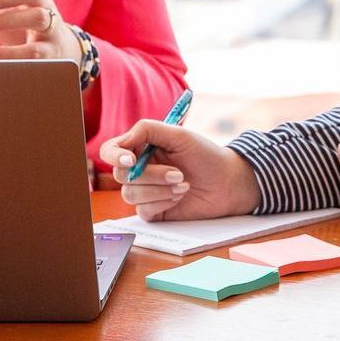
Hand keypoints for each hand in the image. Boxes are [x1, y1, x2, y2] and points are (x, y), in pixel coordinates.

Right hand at [99, 121, 260, 221]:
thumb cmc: (205, 155)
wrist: (228, 183)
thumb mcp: (179, 135)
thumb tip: (123, 142)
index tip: (131, 160)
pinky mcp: (153, 211)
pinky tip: (181, 196)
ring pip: (130, 194)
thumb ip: (148, 130)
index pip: (111, 150)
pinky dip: (163, 202)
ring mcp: (146, 191)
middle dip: (150, 175)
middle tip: (178, 174)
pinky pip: (143, 210)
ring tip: (183, 184)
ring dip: (159, 190)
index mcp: (141, 147)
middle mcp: (140, 169)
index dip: (114, 156)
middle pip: (121, 175)